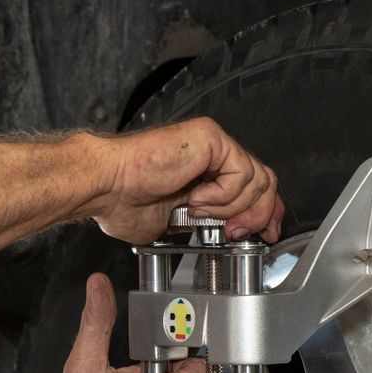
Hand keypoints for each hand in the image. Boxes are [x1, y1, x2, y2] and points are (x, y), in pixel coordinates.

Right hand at [86, 117, 283, 245]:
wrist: (106, 187)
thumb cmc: (124, 200)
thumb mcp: (180, 223)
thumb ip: (211, 221)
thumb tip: (233, 231)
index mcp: (205, 170)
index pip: (255, 185)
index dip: (265, 212)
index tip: (264, 234)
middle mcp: (212, 153)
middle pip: (264, 180)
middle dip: (259, 214)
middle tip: (236, 233)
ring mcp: (213, 143)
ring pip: (256, 179)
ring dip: (231, 208)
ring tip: (198, 212)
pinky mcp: (210, 138)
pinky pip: (240, 173)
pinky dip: (221, 196)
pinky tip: (195, 199)